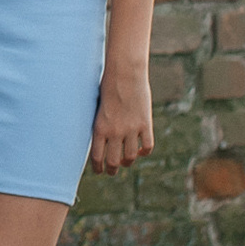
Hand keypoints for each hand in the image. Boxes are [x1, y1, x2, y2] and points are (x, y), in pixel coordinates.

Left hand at [88, 57, 153, 173]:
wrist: (124, 74)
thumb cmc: (107, 87)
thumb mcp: (97, 108)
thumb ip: (100, 125)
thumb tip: (100, 141)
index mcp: (99, 128)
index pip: (97, 157)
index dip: (98, 168)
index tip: (99, 171)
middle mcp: (115, 132)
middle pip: (114, 162)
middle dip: (112, 170)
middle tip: (112, 171)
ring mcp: (131, 129)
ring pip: (130, 157)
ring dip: (127, 162)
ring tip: (125, 162)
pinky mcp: (145, 124)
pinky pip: (147, 146)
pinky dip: (144, 152)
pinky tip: (141, 150)